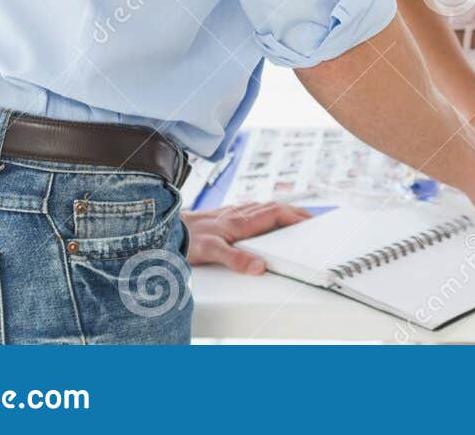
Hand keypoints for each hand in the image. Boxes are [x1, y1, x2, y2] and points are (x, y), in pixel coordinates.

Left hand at [181, 201, 312, 273]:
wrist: (162, 227)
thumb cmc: (185, 238)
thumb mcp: (211, 252)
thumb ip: (236, 259)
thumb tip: (260, 266)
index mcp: (241, 221)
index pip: (276, 214)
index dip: (296, 217)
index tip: (311, 222)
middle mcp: (238, 214)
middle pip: (274, 208)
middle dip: (294, 213)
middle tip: (310, 220)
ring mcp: (231, 213)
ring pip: (263, 207)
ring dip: (281, 211)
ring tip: (293, 217)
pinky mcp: (223, 216)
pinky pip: (251, 210)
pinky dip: (264, 212)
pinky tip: (262, 218)